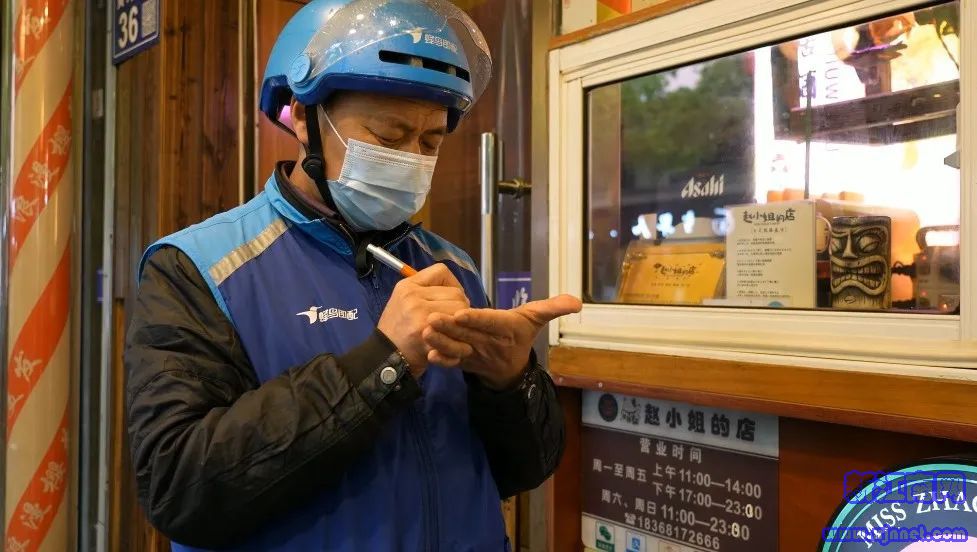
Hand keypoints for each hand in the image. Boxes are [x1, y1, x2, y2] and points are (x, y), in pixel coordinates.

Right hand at [377, 264, 471, 377]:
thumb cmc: (397, 328)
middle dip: (460, 307)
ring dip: (462, 325)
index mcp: (408, 287)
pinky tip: (454, 347)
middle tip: (453, 320)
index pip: (441, 272)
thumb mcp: (402, 299)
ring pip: (461, 313)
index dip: (451, 283)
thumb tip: (457, 291)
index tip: (449, 297)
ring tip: (454, 333)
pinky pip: (457, 335)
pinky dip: (460, 344)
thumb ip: (426, 290)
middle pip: (456, 294)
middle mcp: (414, 299)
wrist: (384, 356)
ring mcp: (421, 319)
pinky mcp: (429, 339)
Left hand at [422, 294, 582, 389]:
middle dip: (450, 327)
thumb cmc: (520, 336)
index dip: (477, 318)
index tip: (462, 313)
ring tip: (424, 330)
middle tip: (432, 316)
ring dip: (441, 341)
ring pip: (457, 347)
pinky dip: (441, 360)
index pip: (491, 322)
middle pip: (469, 334)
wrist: (509, 370)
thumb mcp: (536, 320)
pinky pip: (452, 362)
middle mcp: (489, 342)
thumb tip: (578, 302)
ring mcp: (475, 354)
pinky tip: (428, 353)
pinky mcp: (464, 362)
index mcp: (505, 329)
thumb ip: (552, 308)